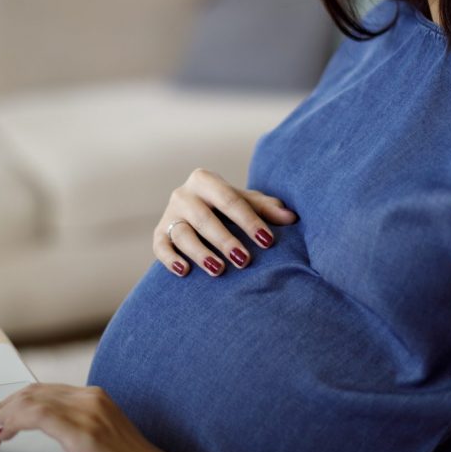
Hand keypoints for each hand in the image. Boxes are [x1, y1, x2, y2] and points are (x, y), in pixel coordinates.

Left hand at [0, 383, 192, 451]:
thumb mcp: (101, 441)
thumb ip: (77, 429)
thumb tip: (50, 431)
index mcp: (96, 398)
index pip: (43, 390)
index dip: (13, 404)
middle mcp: (90, 397)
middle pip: (31, 392)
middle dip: (1, 410)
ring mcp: (87, 411)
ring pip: (28, 399)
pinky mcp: (83, 431)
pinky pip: (35, 414)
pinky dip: (9, 422)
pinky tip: (0, 436)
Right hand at [154, 168, 296, 277]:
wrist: (198, 212)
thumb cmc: (227, 208)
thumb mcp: (246, 203)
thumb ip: (267, 208)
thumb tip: (291, 217)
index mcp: (205, 180)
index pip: (229, 200)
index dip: (249, 221)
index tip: (267, 241)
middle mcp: (183, 194)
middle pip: (204, 218)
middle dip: (224, 240)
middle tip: (243, 260)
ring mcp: (169, 214)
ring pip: (182, 234)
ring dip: (200, 252)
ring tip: (218, 269)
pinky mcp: (159, 234)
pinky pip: (160, 246)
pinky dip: (170, 259)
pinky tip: (184, 271)